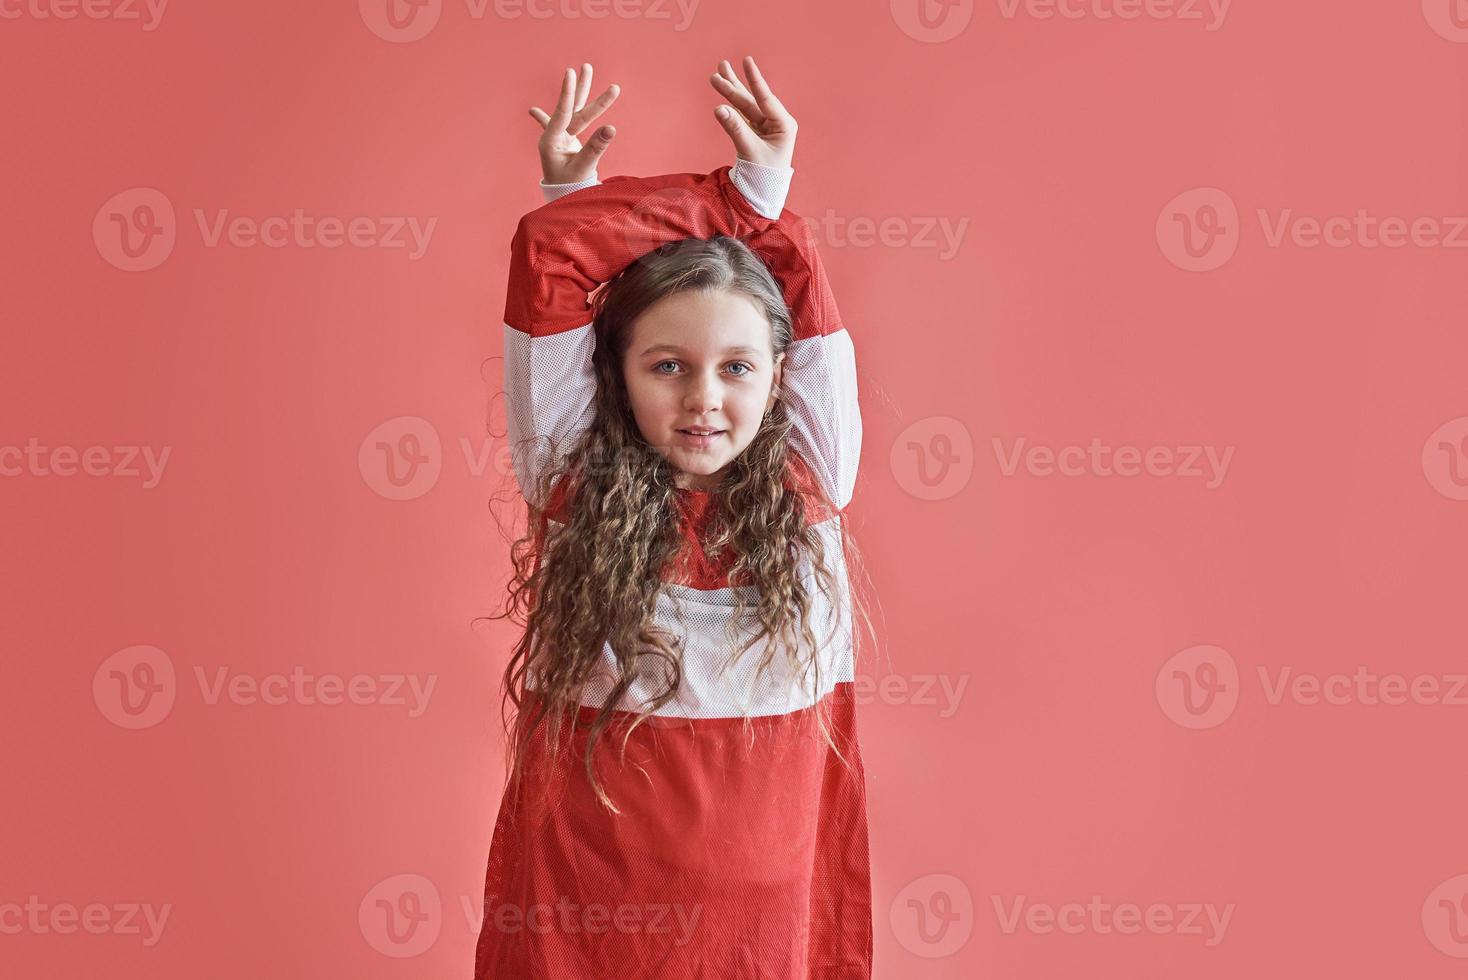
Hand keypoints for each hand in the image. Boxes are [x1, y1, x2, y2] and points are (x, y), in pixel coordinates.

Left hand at [528, 63, 619, 184]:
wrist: (563, 199)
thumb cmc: (571, 186)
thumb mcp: (584, 167)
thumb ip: (596, 147)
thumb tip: (611, 127)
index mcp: (552, 142)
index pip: (562, 113)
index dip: (567, 94)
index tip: (571, 73)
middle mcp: (554, 136)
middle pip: (570, 107)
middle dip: (580, 88)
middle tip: (585, 66)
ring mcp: (560, 138)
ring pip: (574, 110)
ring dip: (580, 91)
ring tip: (585, 69)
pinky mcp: (566, 141)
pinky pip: (562, 123)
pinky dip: (545, 117)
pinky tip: (530, 110)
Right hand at [709, 56, 796, 169]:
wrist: (764, 192)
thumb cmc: (763, 174)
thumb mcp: (749, 150)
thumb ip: (735, 128)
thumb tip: (719, 108)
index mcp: (784, 125)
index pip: (766, 99)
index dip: (755, 80)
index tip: (747, 61)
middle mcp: (776, 122)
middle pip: (752, 100)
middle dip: (734, 85)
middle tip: (718, 69)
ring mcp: (765, 126)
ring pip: (745, 104)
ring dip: (732, 89)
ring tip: (719, 71)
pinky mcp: (755, 131)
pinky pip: (741, 113)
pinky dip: (731, 103)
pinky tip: (724, 88)